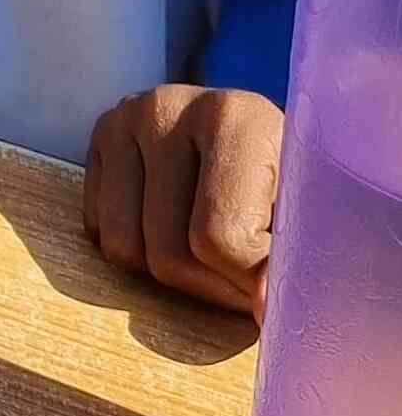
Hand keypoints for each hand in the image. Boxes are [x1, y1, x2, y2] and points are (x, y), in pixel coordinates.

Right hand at [84, 84, 281, 320]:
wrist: (276, 146)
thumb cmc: (304, 195)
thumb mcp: (316, 226)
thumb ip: (298, 268)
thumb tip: (262, 310)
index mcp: (237, 117)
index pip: (219, 239)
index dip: (248, 282)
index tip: (274, 277)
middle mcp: (170, 105)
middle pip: (167, 251)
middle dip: (209, 285)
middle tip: (243, 274)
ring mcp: (126, 117)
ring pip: (125, 248)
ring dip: (170, 272)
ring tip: (213, 252)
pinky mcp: (103, 136)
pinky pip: (99, 228)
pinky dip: (137, 246)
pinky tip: (176, 225)